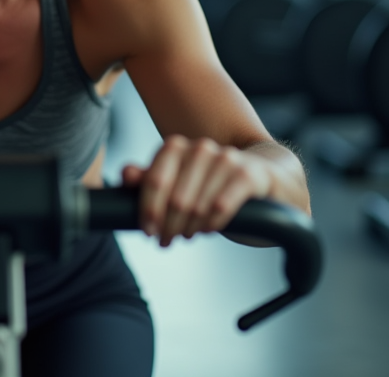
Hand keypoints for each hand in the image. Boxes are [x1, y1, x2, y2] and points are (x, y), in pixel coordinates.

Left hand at [121, 135, 273, 246]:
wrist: (263, 180)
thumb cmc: (212, 184)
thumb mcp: (178, 183)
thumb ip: (150, 180)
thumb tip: (125, 174)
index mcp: (176, 147)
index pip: (154, 181)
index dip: (148, 210)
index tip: (148, 232)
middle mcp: (200, 148)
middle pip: (175, 198)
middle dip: (168, 225)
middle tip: (167, 241)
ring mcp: (225, 159)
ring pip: (197, 205)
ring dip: (190, 227)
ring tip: (189, 235)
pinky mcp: (248, 175)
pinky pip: (223, 206)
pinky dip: (213, 222)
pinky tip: (209, 229)